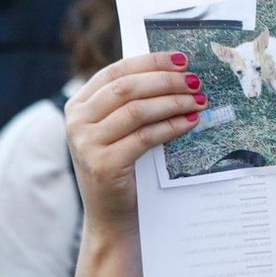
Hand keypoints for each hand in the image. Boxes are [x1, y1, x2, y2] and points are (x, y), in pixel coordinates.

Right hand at [65, 52, 204, 236]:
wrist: (111, 217)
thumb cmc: (122, 168)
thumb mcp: (118, 131)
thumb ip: (132, 103)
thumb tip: (175, 72)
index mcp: (78, 105)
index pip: (116, 71)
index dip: (150, 62)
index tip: (181, 59)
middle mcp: (76, 121)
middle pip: (127, 87)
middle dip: (166, 80)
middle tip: (196, 80)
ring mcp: (86, 143)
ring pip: (137, 110)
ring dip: (173, 102)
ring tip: (199, 100)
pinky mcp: (103, 164)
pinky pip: (145, 137)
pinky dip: (172, 126)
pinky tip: (191, 121)